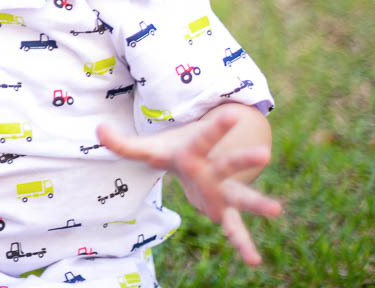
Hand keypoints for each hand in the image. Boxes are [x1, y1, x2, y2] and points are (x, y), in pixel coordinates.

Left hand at [97, 104, 282, 264]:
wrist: (197, 160)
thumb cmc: (171, 151)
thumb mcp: (147, 147)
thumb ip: (123, 143)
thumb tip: (98, 130)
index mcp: (194, 152)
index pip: (203, 137)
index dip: (215, 126)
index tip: (232, 113)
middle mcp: (213, 170)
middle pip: (227, 164)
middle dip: (243, 160)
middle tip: (264, 154)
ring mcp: (221, 191)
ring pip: (240, 196)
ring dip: (256, 203)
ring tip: (277, 210)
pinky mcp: (221, 209)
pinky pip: (234, 227)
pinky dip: (242, 243)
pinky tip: (254, 261)